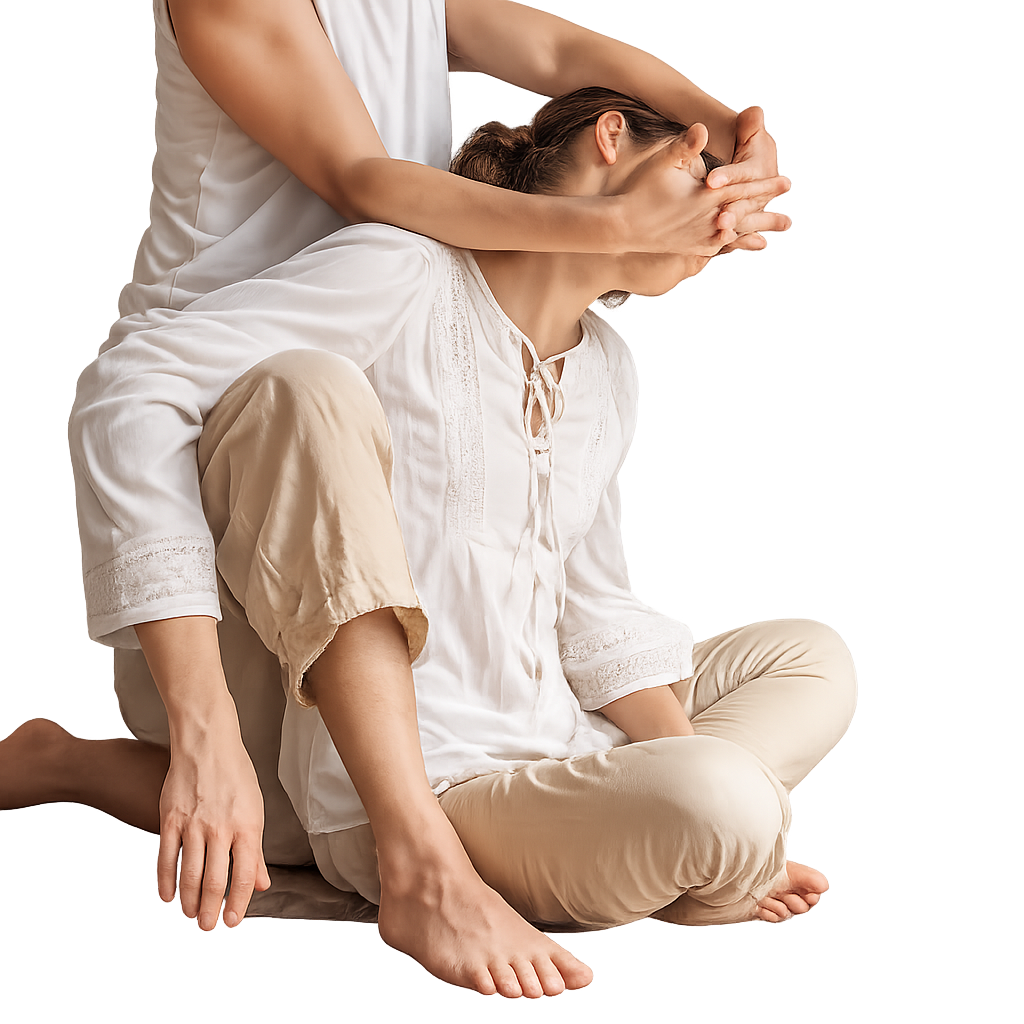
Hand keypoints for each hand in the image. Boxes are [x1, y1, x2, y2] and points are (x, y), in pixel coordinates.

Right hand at [158, 723, 270, 929]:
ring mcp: (193, 824)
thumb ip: (256, 849)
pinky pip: (167, 857)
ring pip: (189, 874)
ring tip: (189, 914)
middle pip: (214, 880)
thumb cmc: (236, 774)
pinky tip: (167, 895)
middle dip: (210, 909)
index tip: (232, 920)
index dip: (238, 902)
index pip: (244, 875)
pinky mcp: (170, 818)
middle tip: (207, 926)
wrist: (208, 743)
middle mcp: (221, 828)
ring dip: (188, 900)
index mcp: (247, 826)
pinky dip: (166, 880)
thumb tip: (262, 883)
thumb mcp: (255, 808)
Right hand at [614, 127, 789, 255]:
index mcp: (706, 197)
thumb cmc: (641, 191)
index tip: (786, 183)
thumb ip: (686, 145)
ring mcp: (698, 238)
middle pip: (743, 216)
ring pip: (731, 236)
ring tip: (767, 241)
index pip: (743, 189)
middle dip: (765, 214)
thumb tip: (702, 126)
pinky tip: (730, 252)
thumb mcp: (663, 163)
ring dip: (750, 236)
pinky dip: (726, 248)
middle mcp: (707, 220)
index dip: (765, 185)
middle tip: (788, 220)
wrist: (622, 226)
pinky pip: (713, 248)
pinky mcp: (688, 248)